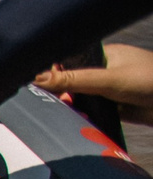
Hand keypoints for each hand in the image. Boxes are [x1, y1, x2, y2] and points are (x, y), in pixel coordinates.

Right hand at [36, 44, 152, 122]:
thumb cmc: (151, 80)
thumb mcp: (108, 79)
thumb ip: (74, 80)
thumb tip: (38, 78)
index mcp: (103, 55)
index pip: (69, 62)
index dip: (53, 74)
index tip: (40, 88)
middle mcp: (105, 72)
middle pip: (71, 83)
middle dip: (62, 96)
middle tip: (56, 105)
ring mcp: (109, 91)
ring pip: (80, 100)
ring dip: (73, 110)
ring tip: (69, 115)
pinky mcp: (114, 109)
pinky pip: (91, 114)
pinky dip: (85, 119)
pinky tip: (80, 123)